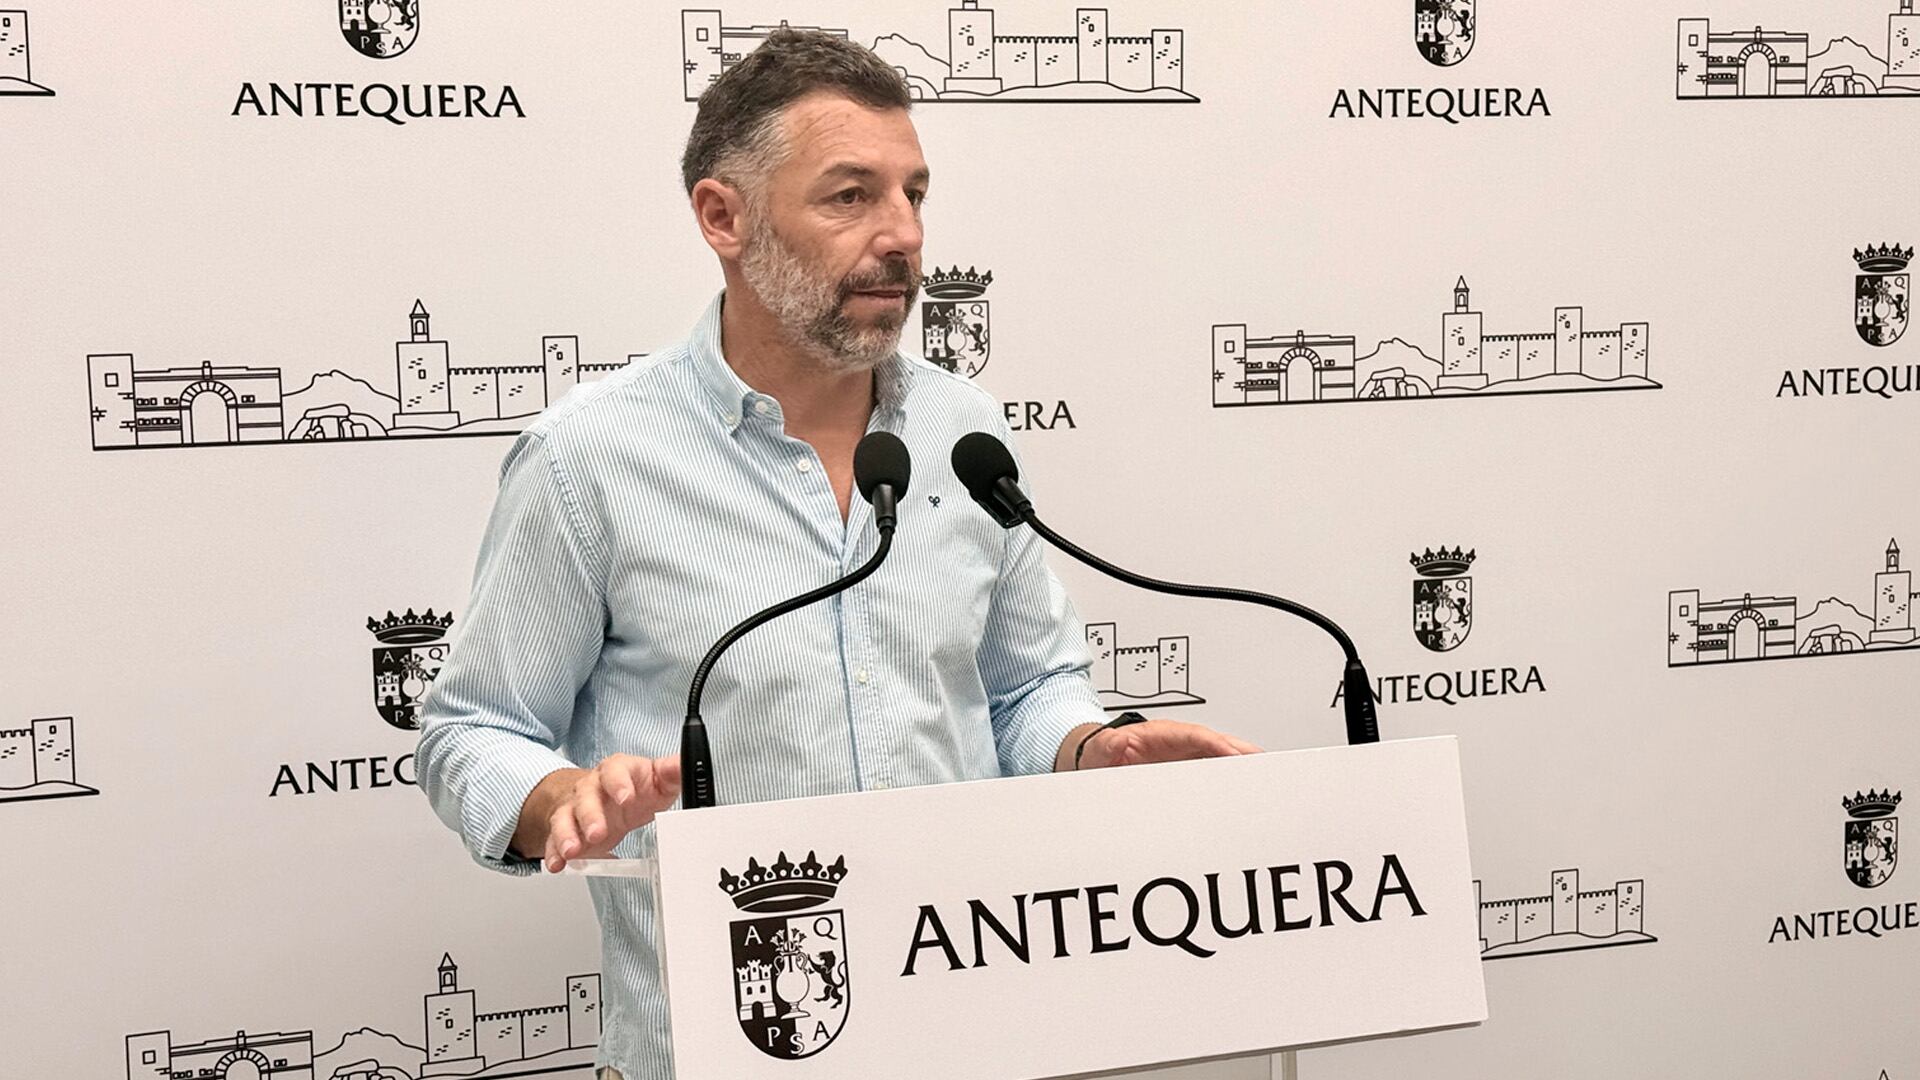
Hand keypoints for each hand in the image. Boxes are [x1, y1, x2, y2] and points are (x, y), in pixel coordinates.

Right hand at [514, 754, 681, 872]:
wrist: (608, 795)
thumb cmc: (634, 787)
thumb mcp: (657, 780)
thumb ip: (672, 773)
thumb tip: (686, 764)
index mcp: (615, 772)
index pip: (614, 771)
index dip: (618, 783)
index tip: (625, 798)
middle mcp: (591, 787)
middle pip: (586, 797)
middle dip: (589, 816)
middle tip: (596, 833)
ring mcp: (575, 808)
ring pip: (565, 818)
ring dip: (566, 835)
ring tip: (571, 851)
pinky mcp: (566, 829)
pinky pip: (554, 840)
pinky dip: (554, 853)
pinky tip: (558, 864)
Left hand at [1074, 719, 1260, 770]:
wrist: (1095, 759)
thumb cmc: (1099, 753)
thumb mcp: (1098, 750)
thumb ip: (1105, 746)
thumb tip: (1115, 741)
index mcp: (1159, 734)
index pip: (1195, 735)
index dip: (1217, 744)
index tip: (1234, 753)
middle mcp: (1176, 741)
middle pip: (1216, 742)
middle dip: (1241, 750)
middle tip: (1264, 762)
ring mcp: (1183, 753)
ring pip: (1219, 754)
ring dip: (1241, 762)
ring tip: (1264, 774)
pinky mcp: (1185, 765)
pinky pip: (1212, 767)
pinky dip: (1230, 773)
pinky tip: (1244, 785)